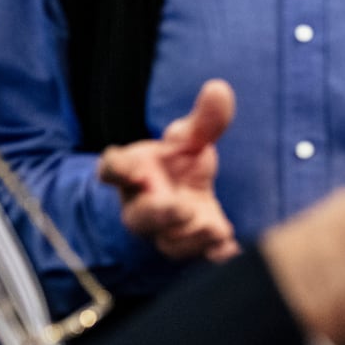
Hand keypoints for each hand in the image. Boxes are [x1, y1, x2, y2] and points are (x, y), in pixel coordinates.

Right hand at [98, 79, 239, 261]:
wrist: (185, 193)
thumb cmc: (177, 163)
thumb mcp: (188, 138)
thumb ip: (202, 120)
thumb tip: (219, 88)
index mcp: (133, 173)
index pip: (114, 170)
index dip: (119, 168)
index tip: (135, 165)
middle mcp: (144, 205)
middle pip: (141, 217)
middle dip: (157, 213)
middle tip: (176, 206)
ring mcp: (169, 228)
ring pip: (169, 242)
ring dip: (189, 238)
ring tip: (212, 228)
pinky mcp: (194, 242)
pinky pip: (200, 256)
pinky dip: (215, 254)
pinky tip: (231, 249)